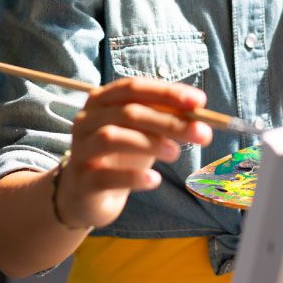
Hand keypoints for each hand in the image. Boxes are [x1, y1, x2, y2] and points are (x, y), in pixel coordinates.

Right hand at [55, 78, 211, 228]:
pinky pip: (107, 176)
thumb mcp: (142, 133)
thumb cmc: (119, 156)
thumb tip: (200, 114)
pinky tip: (154, 180)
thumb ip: (164, 120)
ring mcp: (81, 150)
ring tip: (175, 154)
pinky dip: (133, 177)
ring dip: (150, 143)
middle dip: (168, 121)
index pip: (134, 88)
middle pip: (128, 113)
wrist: (85, 194)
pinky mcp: (82, 181)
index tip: (199, 102)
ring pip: (112, 137)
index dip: (167, 92)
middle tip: (201, 132)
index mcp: (101, 100)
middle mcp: (86, 120)